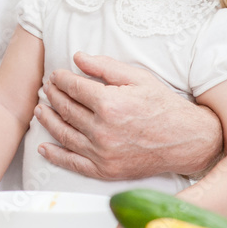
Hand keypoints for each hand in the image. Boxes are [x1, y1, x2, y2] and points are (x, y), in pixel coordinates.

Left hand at [35, 52, 222, 179]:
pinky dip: (55, 155)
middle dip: (52, 95)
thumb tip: (77, 57)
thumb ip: (105, 66)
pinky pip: (73, 163)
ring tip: (41, 109)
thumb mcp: (137, 77)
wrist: (186, 141)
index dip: (60, 79)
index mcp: (109, 103)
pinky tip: (44, 147)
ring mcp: (102, 153)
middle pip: (65, 108)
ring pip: (64, 133)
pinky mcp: (105, 170)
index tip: (56, 75)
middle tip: (46, 88)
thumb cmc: (163, 106)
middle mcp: (102, 130)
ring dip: (48, 120)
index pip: (73, 87)